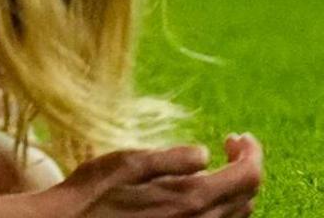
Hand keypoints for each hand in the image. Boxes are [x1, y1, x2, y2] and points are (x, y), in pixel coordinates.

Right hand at [41, 138, 265, 217]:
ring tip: (219, 169)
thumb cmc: (95, 192)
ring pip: (238, 214)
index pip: (247, 175)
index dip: (251, 152)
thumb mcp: (129, 162)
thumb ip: (173, 158)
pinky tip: (204, 193)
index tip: (238, 137)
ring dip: (236, 188)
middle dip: (245, 166)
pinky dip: (224, 206)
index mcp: (191, 198)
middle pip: (248, 195)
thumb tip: (205, 153)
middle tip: (229, 145)